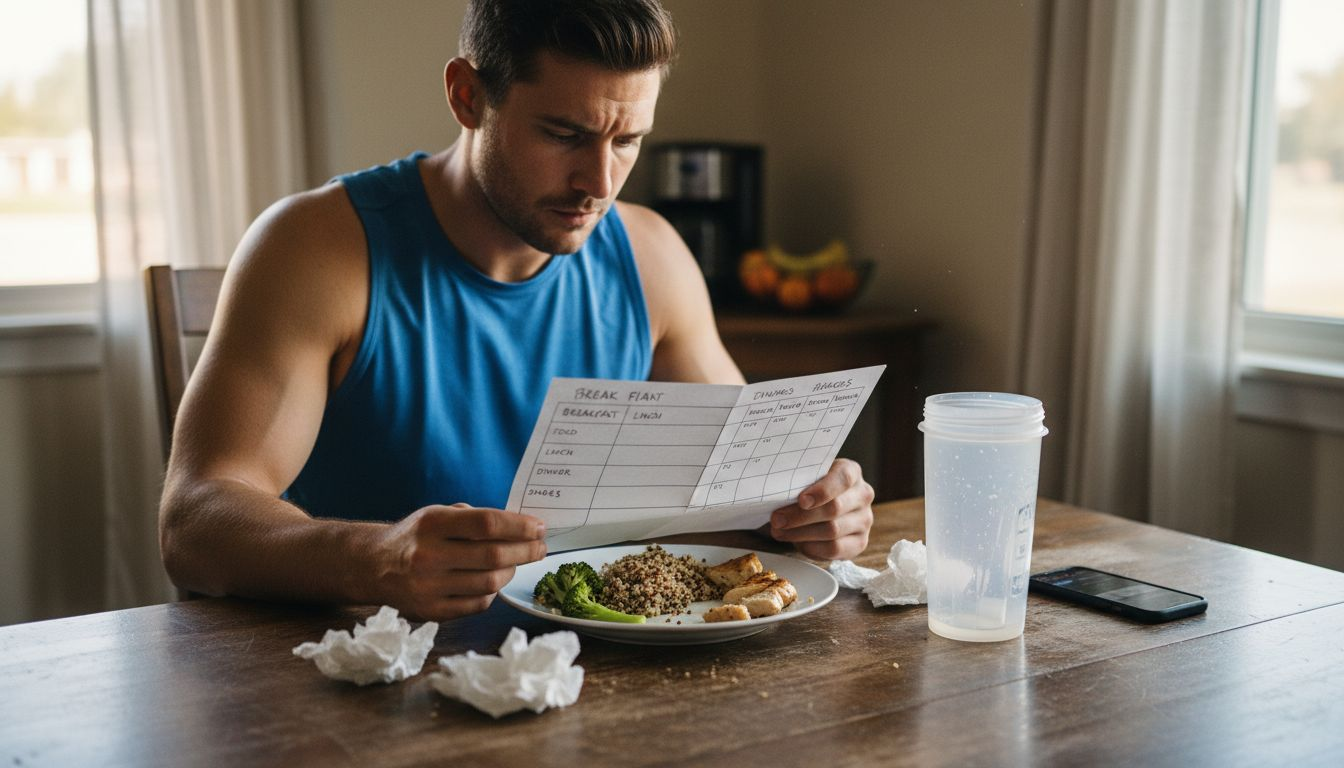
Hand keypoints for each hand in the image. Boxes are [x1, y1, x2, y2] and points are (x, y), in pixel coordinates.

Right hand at [371, 503, 546, 619]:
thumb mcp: (438, 514)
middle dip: (526, 551)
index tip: (539, 527)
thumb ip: (475, 519)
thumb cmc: (417, 536)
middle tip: (540, 547)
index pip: (487, 524)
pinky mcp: (432, 612)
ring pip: (490, 583)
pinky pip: (479, 604)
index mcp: (431, 524)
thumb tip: (522, 527)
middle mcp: (428, 556)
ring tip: (515, 562)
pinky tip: (494, 580)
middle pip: (493, 557)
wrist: (374, 567)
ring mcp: (428, 588)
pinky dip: (493, 592)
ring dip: (511, 571)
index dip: (519, 526)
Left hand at [768, 458, 873, 559]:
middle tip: (777, 519)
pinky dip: (812, 547)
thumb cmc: (810, 488)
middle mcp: (863, 495)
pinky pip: (835, 549)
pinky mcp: (860, 542)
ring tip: (779, 531)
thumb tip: (776, 496)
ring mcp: (864, 520)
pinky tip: (797, 542)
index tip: (801, 501)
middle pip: (834, 508)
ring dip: (801, 533)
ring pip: (832, 531)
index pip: (842, 478)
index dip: (822, 491)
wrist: (821, 507)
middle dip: (800, 516)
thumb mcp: (806, 478)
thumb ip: (798, 482)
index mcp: (851, 472)